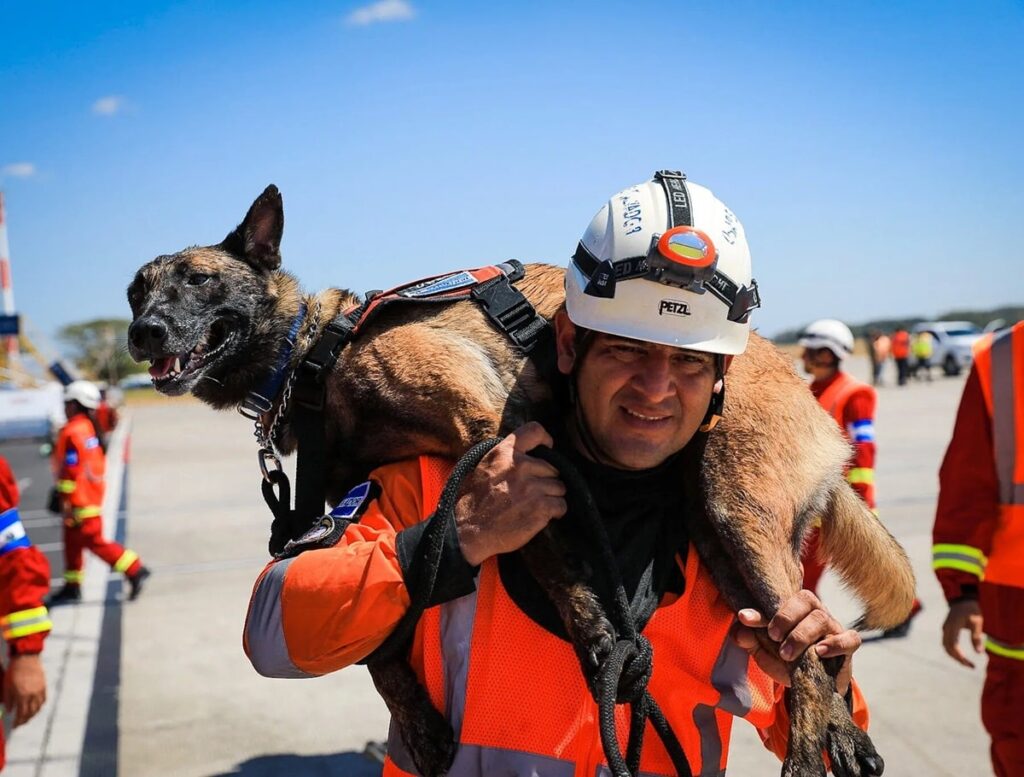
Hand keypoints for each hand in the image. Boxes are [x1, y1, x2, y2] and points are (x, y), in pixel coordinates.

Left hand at [3, 653, 46, 727]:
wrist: (26, 658)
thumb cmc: (14, 672)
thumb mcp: (7, 687)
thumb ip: (9, 700)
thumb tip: (9, 711)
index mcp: (22, 696)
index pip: (21, 714)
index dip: (18, 722)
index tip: (14, 726)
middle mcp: (33, 695)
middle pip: (31, 713)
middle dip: (25, 720)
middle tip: (20, 724)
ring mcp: (39, 690)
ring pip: (38, 708)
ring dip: (33, 714)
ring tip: (27, 717)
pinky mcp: (43, 686)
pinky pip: (43, 700)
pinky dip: (39, 706)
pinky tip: (35, 707)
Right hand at [455, 422, 566, 565]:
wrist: (466, 532)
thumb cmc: (472, 503)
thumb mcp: (481, 468)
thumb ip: (504, 458)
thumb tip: (526, 456)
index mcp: (504, 453)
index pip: (534, 431)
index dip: (546, 440)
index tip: (548, 450)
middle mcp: (520, 465)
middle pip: (552, 468)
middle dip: (546, 481)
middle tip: (532, 493)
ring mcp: (532, 487)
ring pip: (559, 487)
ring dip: (551, 497)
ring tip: (535, 506)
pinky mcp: (540, 507)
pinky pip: (561, 505)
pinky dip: (555, 512)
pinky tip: (541, 517)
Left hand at [734, 590, 860, 695]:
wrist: (812, 686)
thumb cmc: (788, 660)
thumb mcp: (765, 651)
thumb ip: (751, 640)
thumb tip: (739, 631)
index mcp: (794, 607)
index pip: (780, 598)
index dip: (762, 609)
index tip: (745, 618)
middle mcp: (815, 612)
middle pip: (806, 599)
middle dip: (785, 617)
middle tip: (772, 637)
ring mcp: (833, 627)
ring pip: (821, 618)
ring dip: (801, 635)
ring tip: (787, 653)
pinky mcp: (848, 646)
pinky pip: (850, 639)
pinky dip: (836, 643)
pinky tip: (820, 652)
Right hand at [941, 599, 983, 667]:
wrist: (962, 599)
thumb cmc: (971, 610)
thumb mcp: (976, 622)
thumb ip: (976, 637)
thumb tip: (979, 652)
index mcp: (953, 627)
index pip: (953, 646)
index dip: (960, 657)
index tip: (970, 664)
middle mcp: (946, 629)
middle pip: (948, 648)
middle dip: (958, 659)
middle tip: (970, 666)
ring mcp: (945, 629)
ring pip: (946, 647)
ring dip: (955, 656)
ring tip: (966, 663)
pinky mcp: (946, 629)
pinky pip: (946, 643)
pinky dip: (953, 651)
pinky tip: (961, 655)